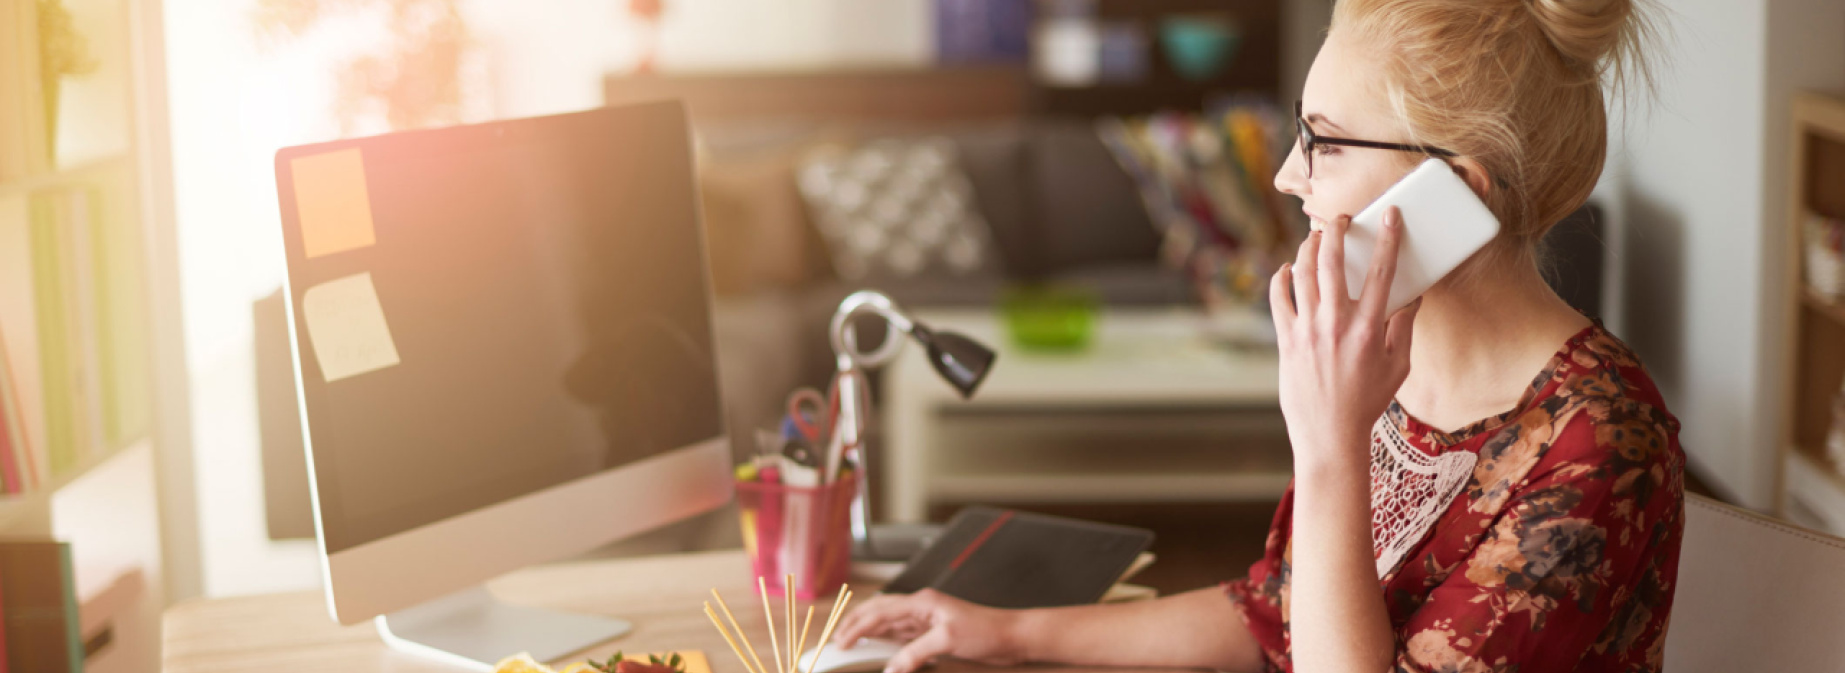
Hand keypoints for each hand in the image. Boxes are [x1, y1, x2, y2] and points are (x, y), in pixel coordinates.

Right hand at [829, 589, 1021, 672]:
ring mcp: (925, 618)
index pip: (879, 613)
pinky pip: (900, 634)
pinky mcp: (932, 631)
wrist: (1010, 636)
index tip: (840, 643)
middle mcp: (920, 606)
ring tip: (850, 642)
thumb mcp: (946, 642)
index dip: (856, 628)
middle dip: (854, 623)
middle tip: (836, 640)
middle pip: (878, 611)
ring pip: (887, 622)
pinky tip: (877, 648)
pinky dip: (884, 640)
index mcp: (921, 602)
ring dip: (867, 631)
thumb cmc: (985, 631)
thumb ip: (914, 654)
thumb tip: (890, 669)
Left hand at [1268, 209, 1420, 470]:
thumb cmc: (1367, 401)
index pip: (1382, 272)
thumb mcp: (1398, 367)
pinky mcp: (1286, 340)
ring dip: (1308, 249)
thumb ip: (1404, 329)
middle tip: (1341, 219)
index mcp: (1369, 328)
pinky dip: (1281, 279)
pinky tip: (1287, 270)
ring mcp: (1307, 330)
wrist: (1329, 433)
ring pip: (1302, 274)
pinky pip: (1278, 299)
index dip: (1389, 238)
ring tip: (1315, 238)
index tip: (1391, 216)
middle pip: (1333, 262)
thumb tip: (1412, 298)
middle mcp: (1336, 324)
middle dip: (1337, 231)